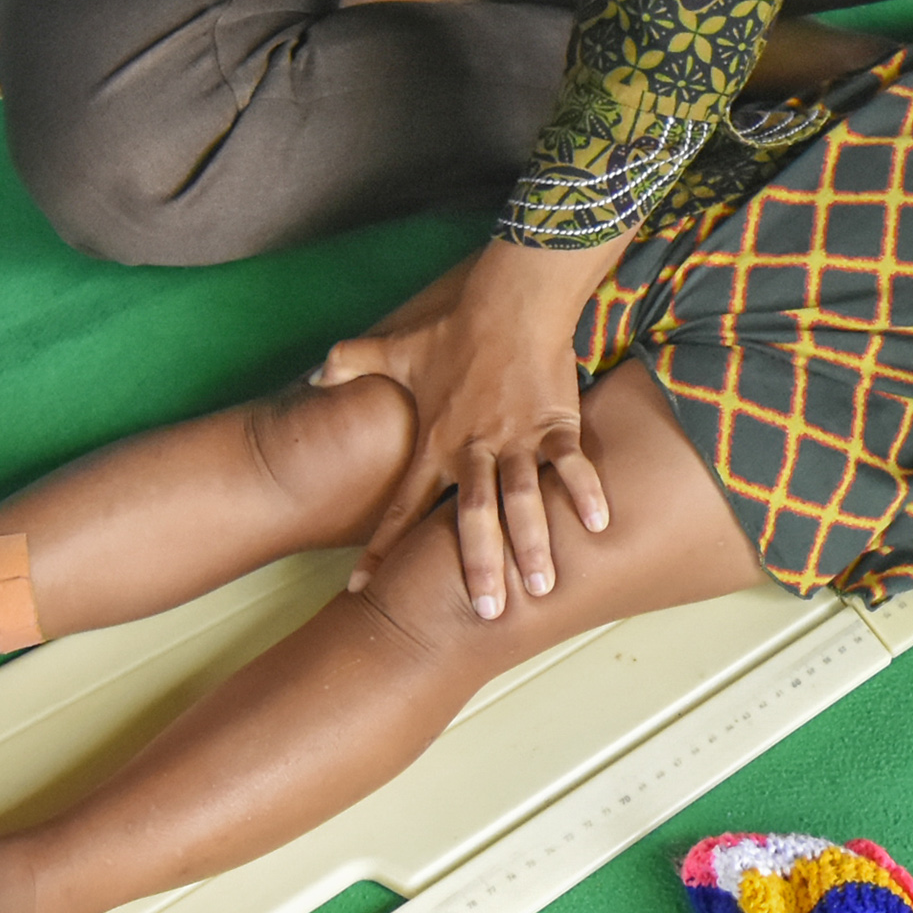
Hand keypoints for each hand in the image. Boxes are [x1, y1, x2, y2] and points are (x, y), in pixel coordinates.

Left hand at [314, 236, 623, 615]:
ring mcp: (517, 438)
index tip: (362, 589)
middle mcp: (473, 449)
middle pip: (472, 517)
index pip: (400, 506)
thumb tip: (314, 373)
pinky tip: (598, 525)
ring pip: (523, 500)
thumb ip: (351, 363)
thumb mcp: (395, 349)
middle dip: (478, 565)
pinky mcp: (554, 422)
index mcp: (433, 443)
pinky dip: (583, 492)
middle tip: (486, 611)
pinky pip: (570, 464)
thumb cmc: (454, 330)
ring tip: (542, 587)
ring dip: (533, 544)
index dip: (380, 548)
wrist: (508, 301)